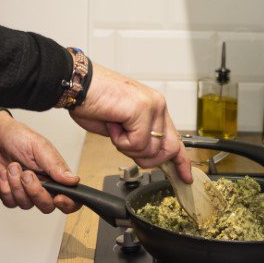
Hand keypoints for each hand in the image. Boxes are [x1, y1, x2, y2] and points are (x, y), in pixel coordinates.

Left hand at [0, 113, 80, 213]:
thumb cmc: (17, 137)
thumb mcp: (39, 146)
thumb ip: (56, 165)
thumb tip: (73, 180)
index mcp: (54, 175)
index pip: (70, 198)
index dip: (68, 204)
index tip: (58, 198)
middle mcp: (41, 186)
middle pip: (47, 206)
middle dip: (35, 192)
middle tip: (27, 174)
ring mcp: (24, 192)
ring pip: (26, 205)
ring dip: (17, 185)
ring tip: (13, 166)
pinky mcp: (8, 194)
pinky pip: (9, 202)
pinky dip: (5, 187)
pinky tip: (3, 173)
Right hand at [69, 63, 193, 184]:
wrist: (78, 85)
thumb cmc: (94, 101)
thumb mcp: (122, 126)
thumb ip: (138, 138)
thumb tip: (147, 155)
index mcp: (155, 109)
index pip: (175, 140)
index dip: (181, 162)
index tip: (185, 177)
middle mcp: (157, 106)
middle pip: (168, 150)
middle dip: (147, 159)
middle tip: (127, 145)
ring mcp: (152, 107)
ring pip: (150, 150)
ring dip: (127, 147)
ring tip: (115, 127)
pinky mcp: (142, 110)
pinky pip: (137, 143)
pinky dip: (120, 141)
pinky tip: (113, 124)